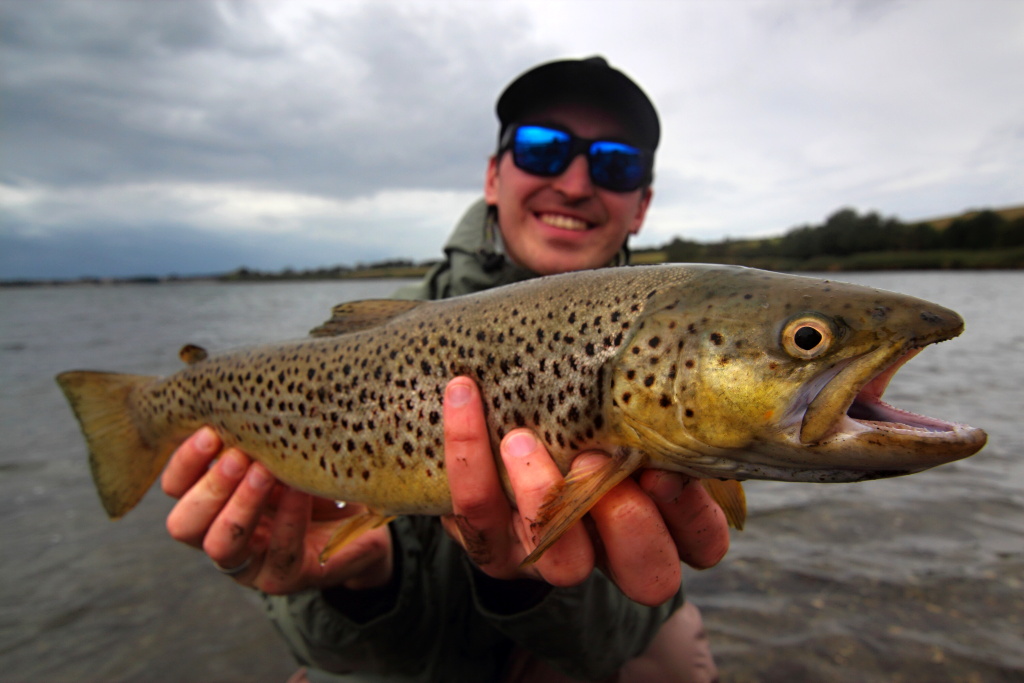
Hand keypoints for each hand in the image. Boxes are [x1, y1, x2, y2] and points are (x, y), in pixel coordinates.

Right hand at [162, 428, 391, 593]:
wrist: (362, 507)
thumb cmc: (313, 467)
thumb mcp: (282, 444)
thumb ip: (255, 426)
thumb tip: (231, 382)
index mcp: (210, 499)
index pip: (175, 488)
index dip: (184, 462)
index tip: (210, 430)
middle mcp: (219, 533)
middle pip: (183, 525)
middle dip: (208, 487)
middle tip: (237, 455)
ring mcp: (250, 562)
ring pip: (220, 545)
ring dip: (240, 506)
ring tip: (265, 472)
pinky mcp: (284, 578)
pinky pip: (280, 552)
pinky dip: (288, 517)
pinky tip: (300, 491)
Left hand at [440, 376, 728, 606]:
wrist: (485, 436)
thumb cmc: (570, 404)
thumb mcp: (610, 397)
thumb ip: (637, 385)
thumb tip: (651, 337)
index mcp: (657, 518)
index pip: (702, 542)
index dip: (691, 513)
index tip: (664, 466)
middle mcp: (610, 550)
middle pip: (649, 575)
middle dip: (630, 521)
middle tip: (593, 459)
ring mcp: (550, 556)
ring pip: (565, 564)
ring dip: (544, 499)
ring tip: (520, 439)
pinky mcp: (491, 547)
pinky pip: (477, 512)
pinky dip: (469, 452)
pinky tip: (464, 394)